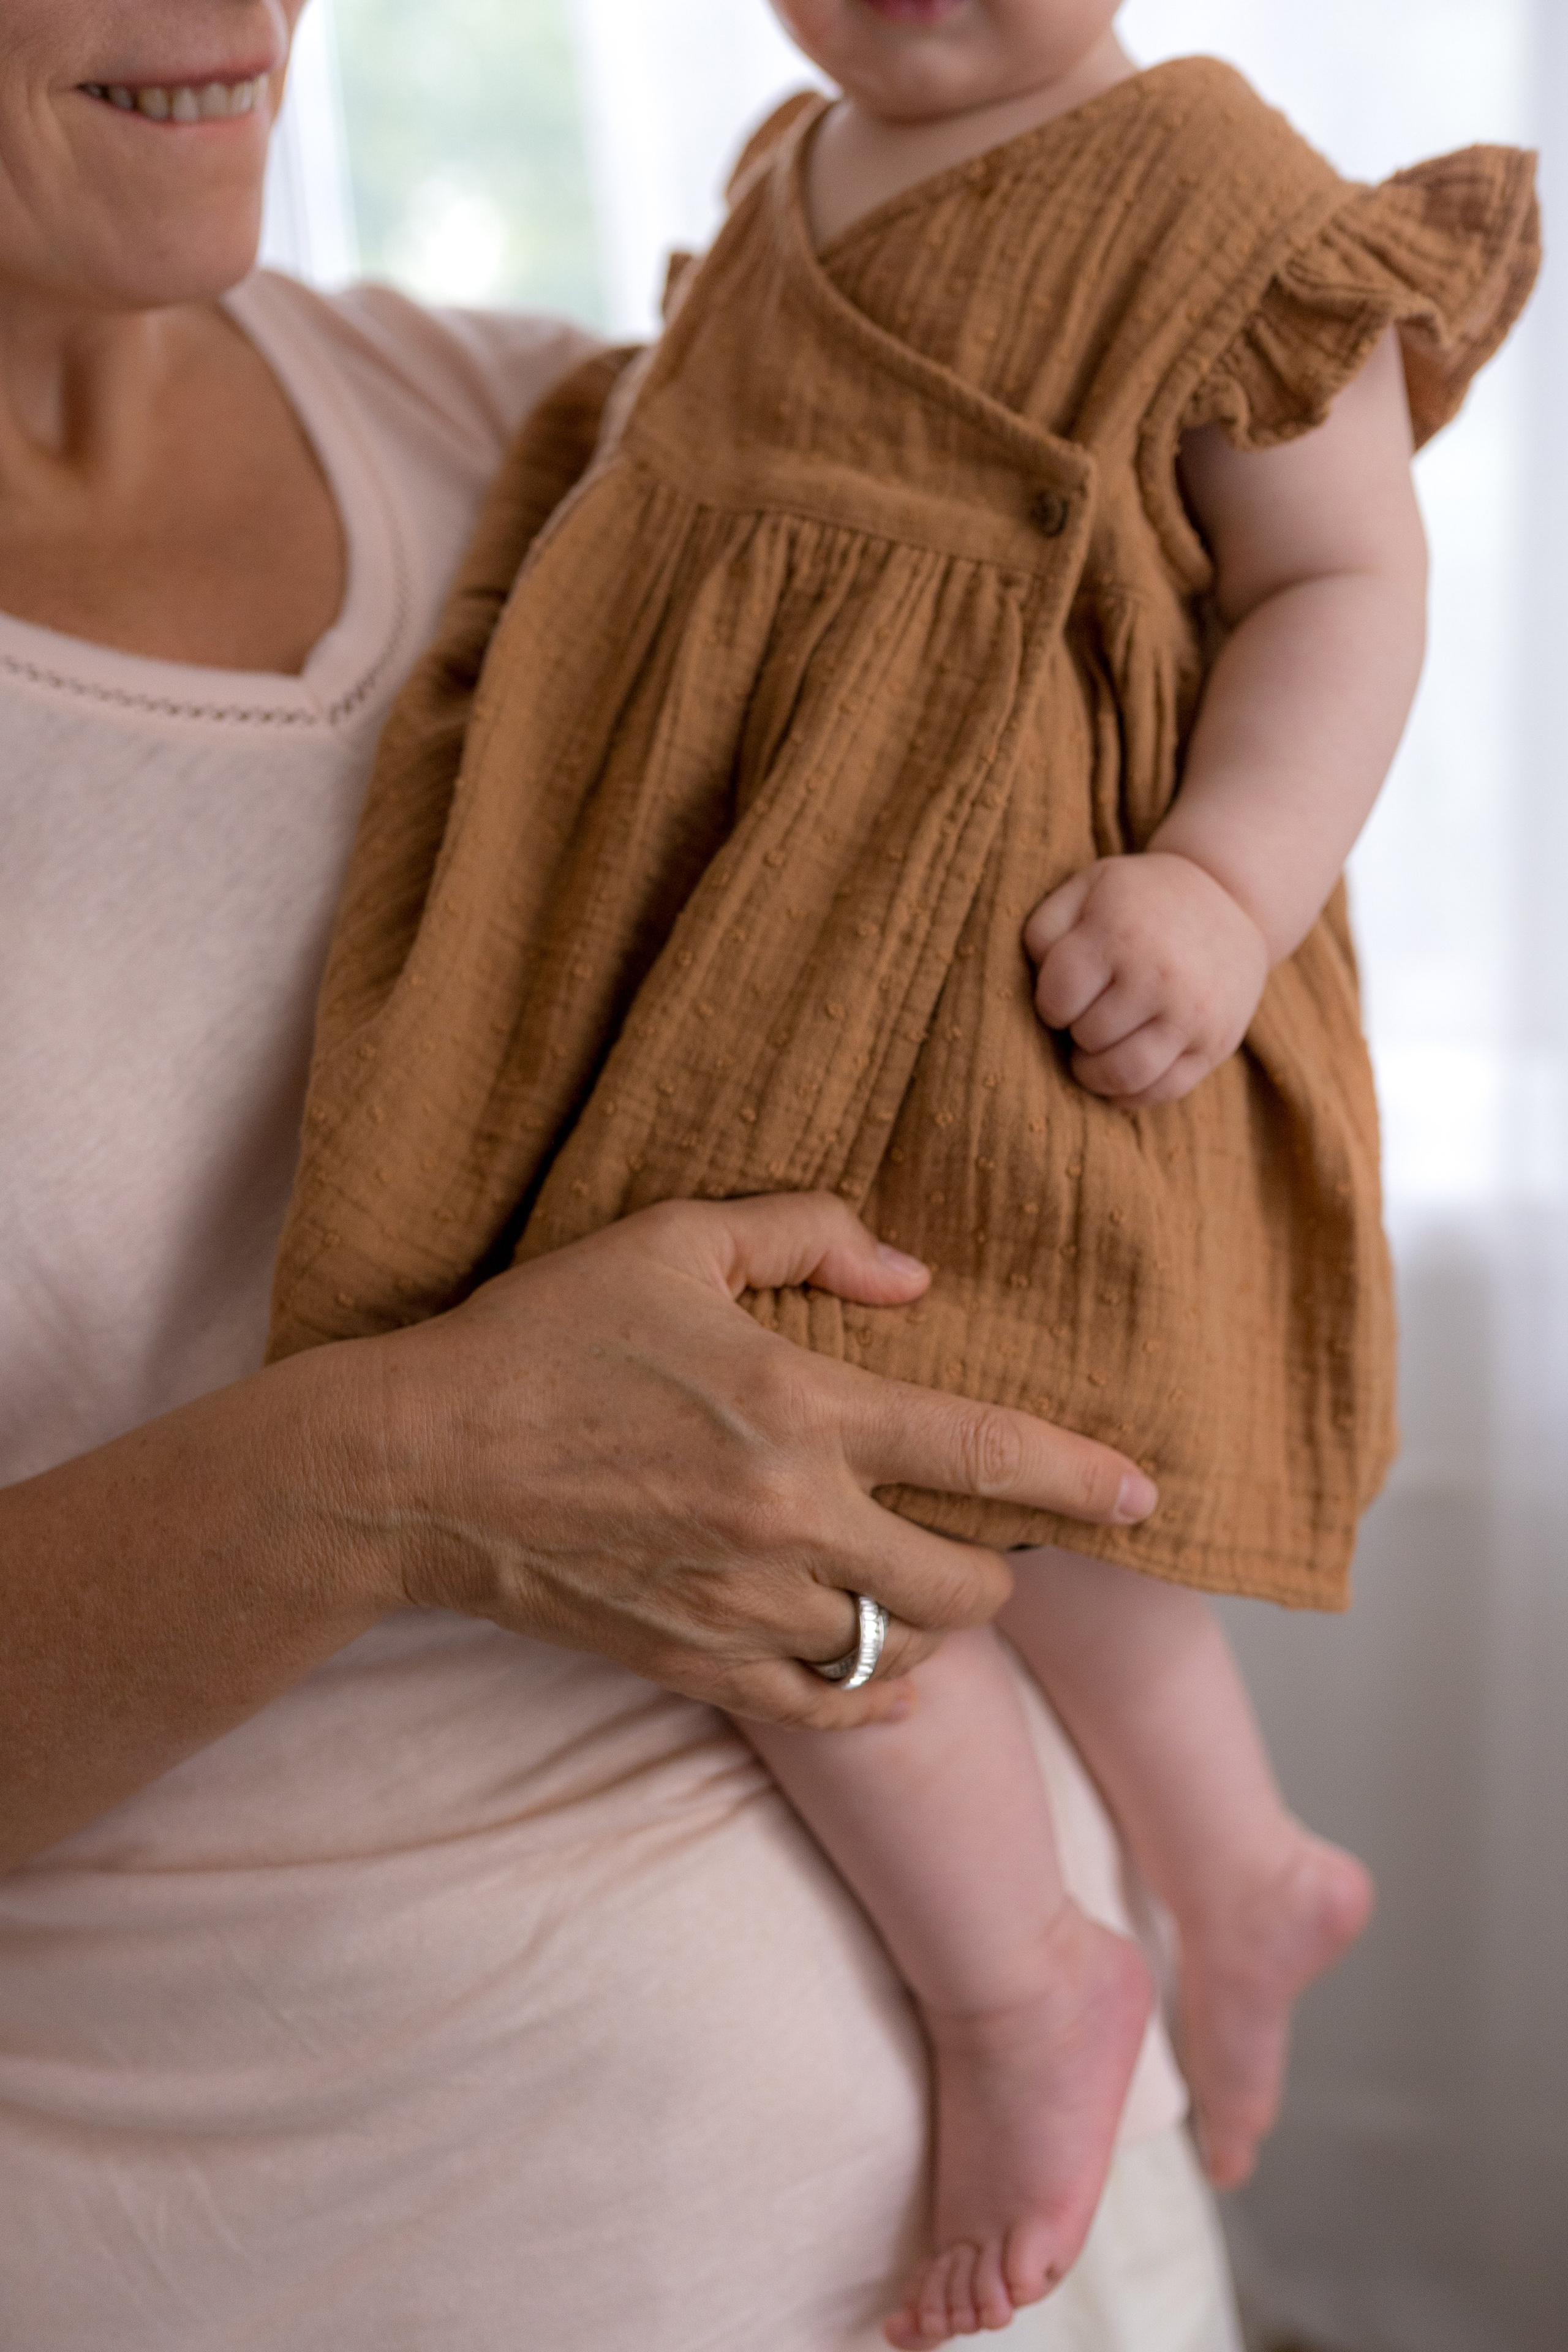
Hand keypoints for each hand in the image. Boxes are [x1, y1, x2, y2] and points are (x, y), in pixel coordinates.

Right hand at [363, 1194, 1158, 1729]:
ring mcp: (742, 1605)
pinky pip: (823, 1709)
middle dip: (1003, 1572)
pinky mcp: (695, 1664)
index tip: (1143, 1494)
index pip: (979, 1451)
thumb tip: (911, 1276)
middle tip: (993, 1548)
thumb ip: (806, 1232)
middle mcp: (788, 1520)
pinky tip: (882, 1676)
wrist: (422, 1466)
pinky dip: (871, 1698)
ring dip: (931, 1629)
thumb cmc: (544, 1338)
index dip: (1078, 1476)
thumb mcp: (672, 1241)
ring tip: (920, 1595)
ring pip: (897, 1652)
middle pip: (963, 1586)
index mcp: (796, 1410)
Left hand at [1024, 852, 1268, 1106]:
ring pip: (1123, 1075)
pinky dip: (1131, 1093)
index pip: (1057, 1000)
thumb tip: (1037, 978)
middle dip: (1078, 1030)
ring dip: (1097, 1071)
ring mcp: (1193, 1015)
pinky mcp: (1217, 1044)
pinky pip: (1162, 1091)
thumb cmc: (1141, 899)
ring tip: (1095, 1050)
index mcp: (1120, 936)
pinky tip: (1121, 1071)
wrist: (1231, 898)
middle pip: (1088, 1037)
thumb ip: (1046, 928)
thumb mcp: (1088, 888)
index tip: (1064, 994)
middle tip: (1088, 1014)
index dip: (1050, 1003)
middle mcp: (1160, 977)